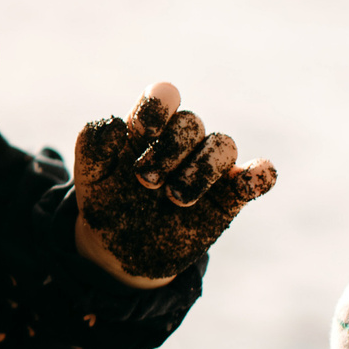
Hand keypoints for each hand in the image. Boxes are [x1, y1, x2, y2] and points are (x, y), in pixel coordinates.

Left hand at [74, 82, 277, 281]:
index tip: (142, 130)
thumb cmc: (106, 205)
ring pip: (223, 144)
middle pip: (191, 123)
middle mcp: (182, 142)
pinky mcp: (231, 196)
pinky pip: (258, 175)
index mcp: (148, 127)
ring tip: (175, 198)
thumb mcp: (89, 177)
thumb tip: (116, 124)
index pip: (163, 96)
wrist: (122, 252)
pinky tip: (246, 183)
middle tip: (145, 181)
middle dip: (169, 150)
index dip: (158, 105)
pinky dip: (259, 175)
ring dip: (202, 169)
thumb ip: (94, 145)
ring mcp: (208, 168)